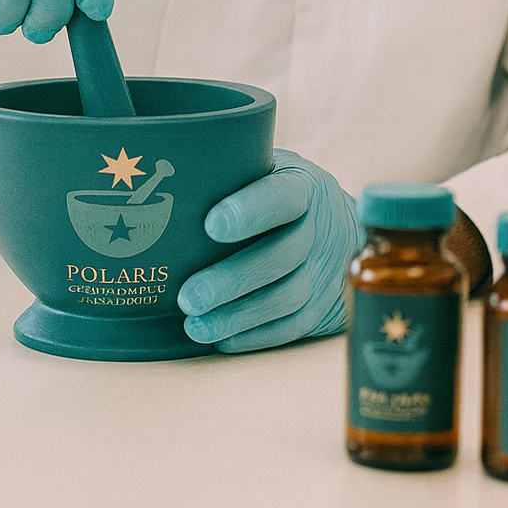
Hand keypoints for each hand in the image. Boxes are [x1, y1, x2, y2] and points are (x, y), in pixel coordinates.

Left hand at [177, 149, 359, 353]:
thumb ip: (233, 173)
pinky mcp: (322, 306)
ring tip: (196, 326)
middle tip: (188, 297)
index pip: (281, 196)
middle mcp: (319, 227)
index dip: (249, 211)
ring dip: (238, 316)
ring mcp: (324, 270)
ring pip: (286, 297)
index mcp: (303, 186)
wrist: (341, 229)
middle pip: (282, 256)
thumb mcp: (267, 169)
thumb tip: (165, 176)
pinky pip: (291, 326)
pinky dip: (255, 335)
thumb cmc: (278, 194)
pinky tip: (222, 338)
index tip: (211, 226)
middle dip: (232, 280)